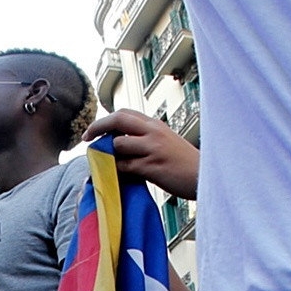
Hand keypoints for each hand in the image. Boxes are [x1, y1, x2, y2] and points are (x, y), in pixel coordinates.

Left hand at [81, 110, 198, 199]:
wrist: (205, 177)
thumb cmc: (185, 164)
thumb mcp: (166, 143)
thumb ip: (145, 139)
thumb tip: (118, 143)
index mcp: (156, 125)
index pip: (125, 113)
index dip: (105, 120)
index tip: (94, 132)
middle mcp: (154, 132)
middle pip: (118, 120)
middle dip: (97, 127)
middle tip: (86, 139)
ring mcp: (153, 148)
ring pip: (117, 144)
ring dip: (104, 154)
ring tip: (101, 163)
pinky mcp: (152, 166)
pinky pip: (123, 166)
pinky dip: (113, 170)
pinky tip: (110, 175)